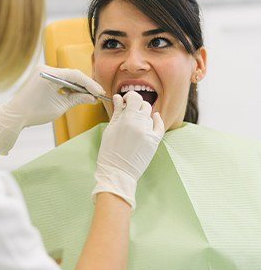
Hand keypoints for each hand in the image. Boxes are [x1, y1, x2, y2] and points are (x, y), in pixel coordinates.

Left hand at [0, 64, 104, 154]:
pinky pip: (59, 79)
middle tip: (97, 94)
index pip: (75, 75)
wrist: (15, 115)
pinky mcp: (41, 76)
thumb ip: (78, 99)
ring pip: (66, 77)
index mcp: (49, 74)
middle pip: (72, 74)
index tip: (100, 92)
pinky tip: (76, 94)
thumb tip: (93, 98)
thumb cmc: (35, 112)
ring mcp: (43, 72)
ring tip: (88, 96)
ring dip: (77, 86)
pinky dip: (68, 86)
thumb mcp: (60, 106)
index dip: (90, 84)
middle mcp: (45, 69)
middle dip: (85, 85)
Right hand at [92, 91, 164, 209]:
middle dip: (136, 105)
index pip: (135, 98)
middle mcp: (140, 124)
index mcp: (128, 119)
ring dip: (142, 115)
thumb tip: (118, 98)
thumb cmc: (109, 151)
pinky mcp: (155, 142)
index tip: (124, 101)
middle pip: (143, 105)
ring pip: (149, 115)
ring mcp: (149, 133)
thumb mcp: (110, 129)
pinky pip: (159, 126)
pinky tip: (155, 116)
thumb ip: (117, 112)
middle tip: (128, 110)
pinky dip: (157, 119)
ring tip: (134, 122)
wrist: (117, 172)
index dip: (129, 96)